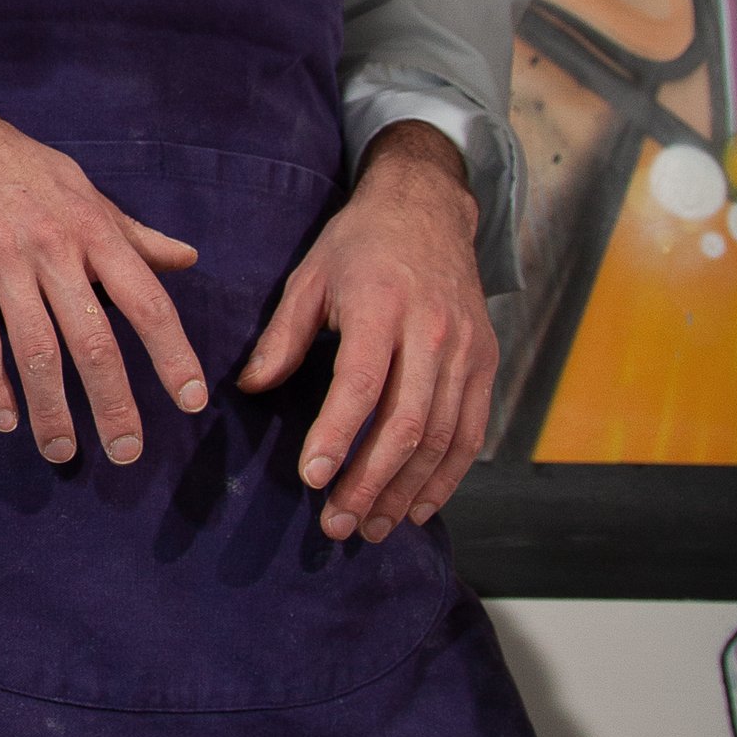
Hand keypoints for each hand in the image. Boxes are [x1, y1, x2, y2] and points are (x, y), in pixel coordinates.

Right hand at [0, 55, 206, 465]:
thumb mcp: (81, 188)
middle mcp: (54, 247)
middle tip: (127, 453)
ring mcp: (2, 260)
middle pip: (93, 339)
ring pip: (36, 350)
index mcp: (93, 228)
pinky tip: (6, 418)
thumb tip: (187, 260)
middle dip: (113, 404)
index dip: (172, 355)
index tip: (191, 402)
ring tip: (63, 453)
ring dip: (52, 410)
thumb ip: (132, 233)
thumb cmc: (12, 161)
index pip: (146, 301)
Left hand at [237, 122, 494, 542]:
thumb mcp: (309, 276)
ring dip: (406, 491)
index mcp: (382, 306)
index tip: (311, 477)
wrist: (429, 209)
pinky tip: (417, 507)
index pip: (361, 383)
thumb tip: (251, 389)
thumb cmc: (359, 244)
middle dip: (370, 481)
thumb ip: (283, 336)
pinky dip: (447, 477)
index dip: (337, 434)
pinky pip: (471, 432)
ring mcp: (466, 351)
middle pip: (406, 423)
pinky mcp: (485, 364)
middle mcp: (432, 332)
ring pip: (442, 437)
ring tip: (369, 527)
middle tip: (336, 523)